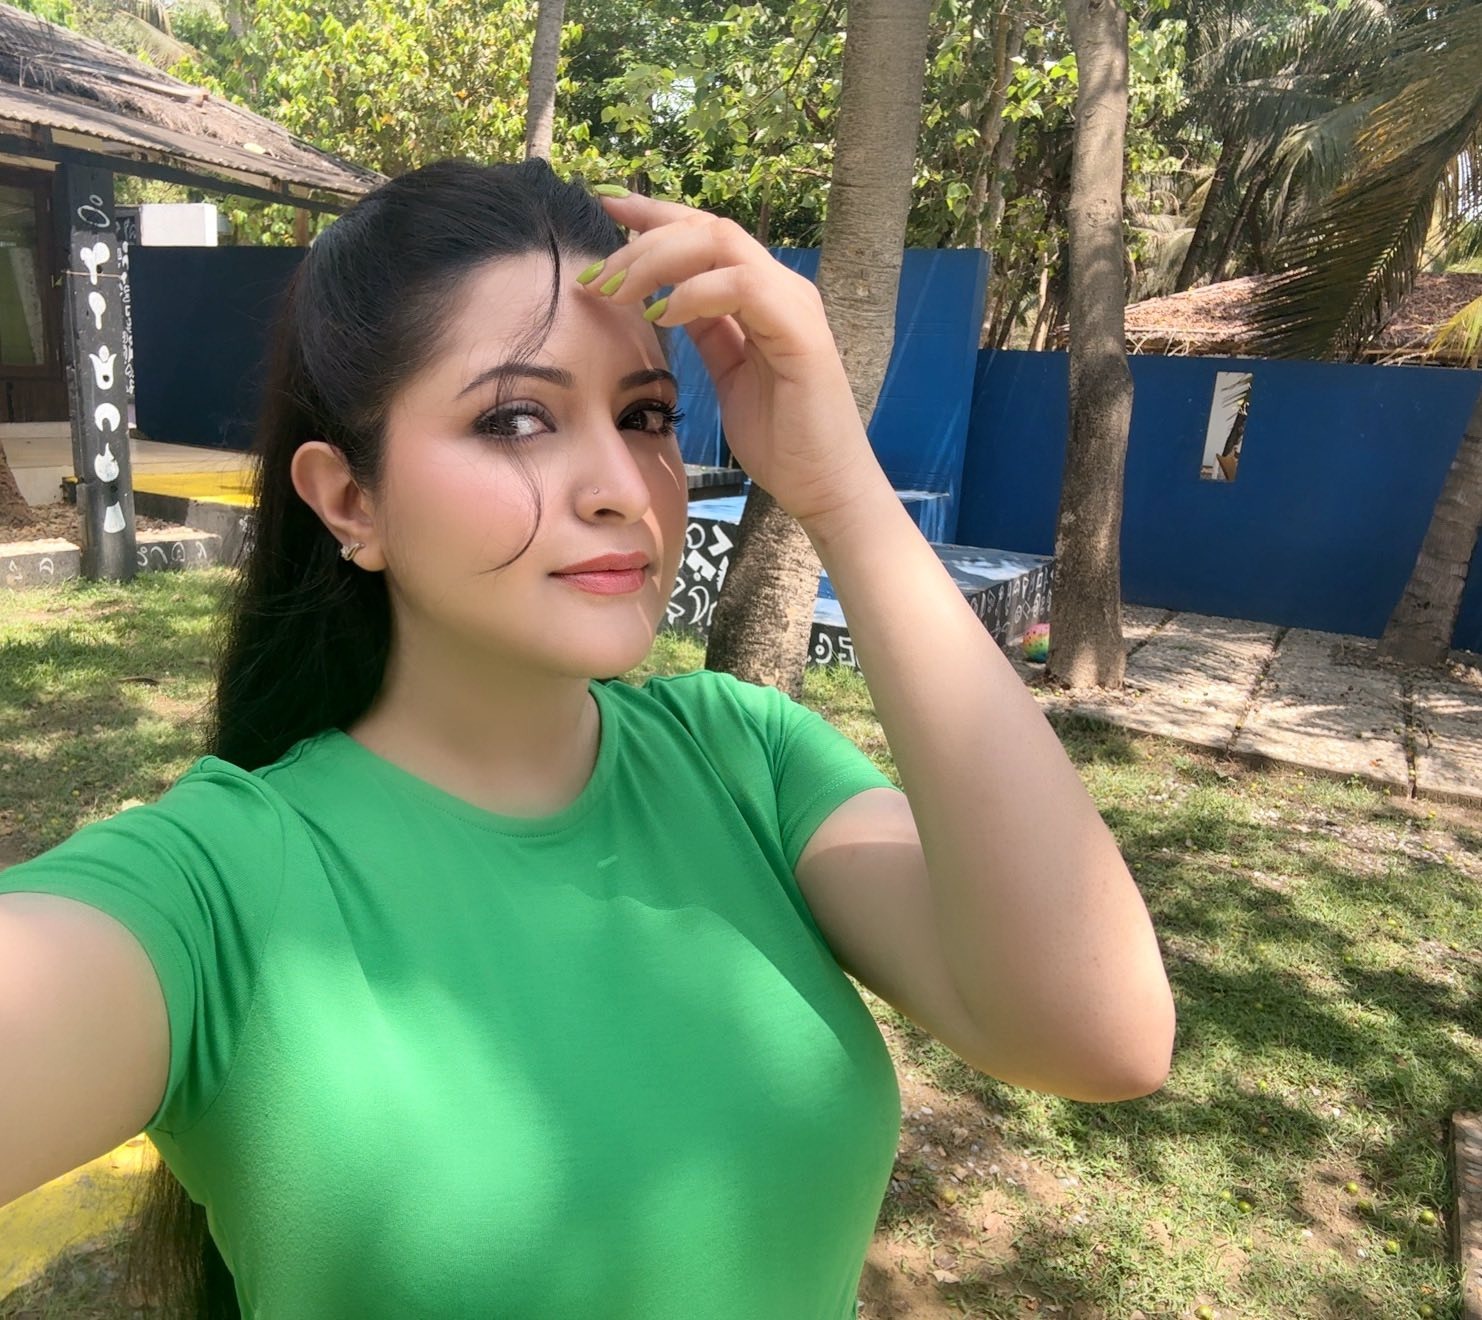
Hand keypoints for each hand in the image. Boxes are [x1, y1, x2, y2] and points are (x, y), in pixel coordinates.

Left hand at [578, 190, 886, 526]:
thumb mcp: (728, 375)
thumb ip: (707, 332)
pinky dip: (695, 292)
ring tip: (617, 290)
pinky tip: (661, 315)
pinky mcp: (801, 334)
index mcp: (764, 296)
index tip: (605, 207)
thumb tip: (665, 300)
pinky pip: (742, 287)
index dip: (654, 217)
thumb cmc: (782, 441)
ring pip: (721, 244)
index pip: (705, 236)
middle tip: (596, 270)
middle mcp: (782, 289)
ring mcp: (795, 306)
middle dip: (643, 237)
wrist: (826, 488)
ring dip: (658, 260)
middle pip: (707, 228)